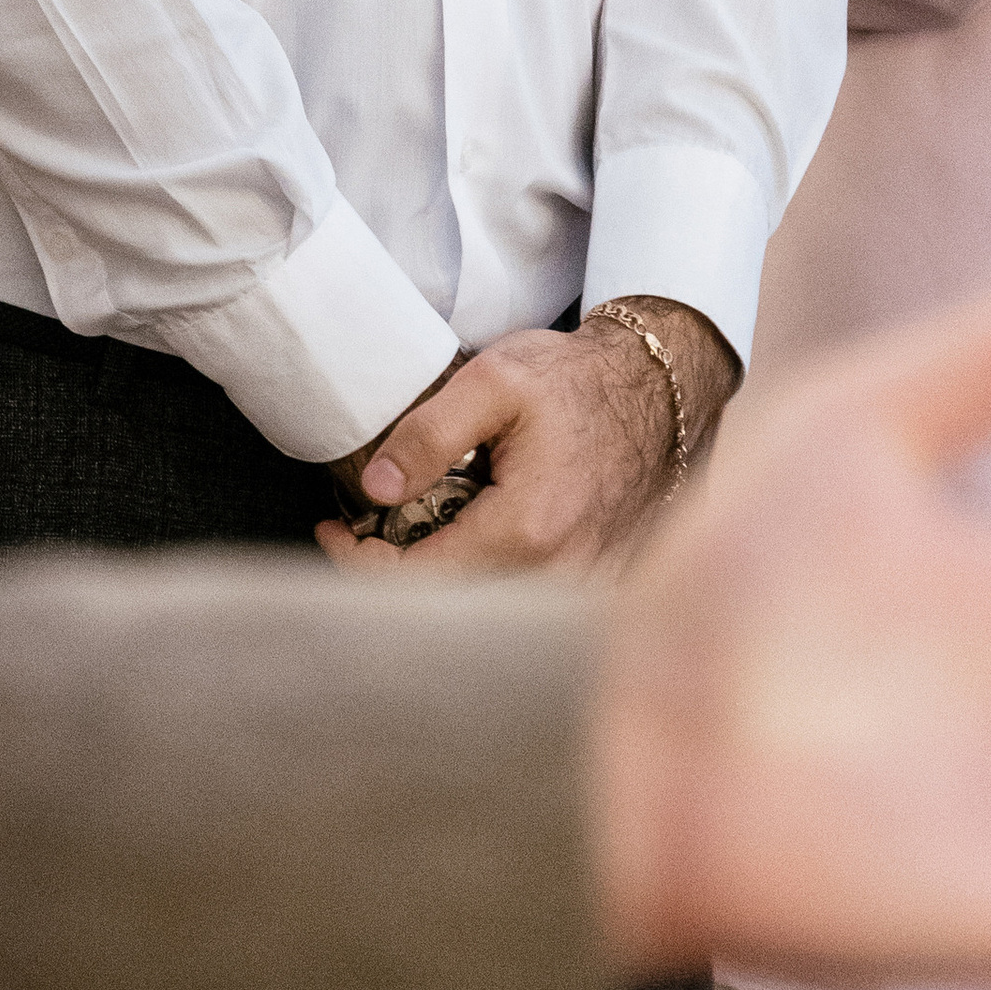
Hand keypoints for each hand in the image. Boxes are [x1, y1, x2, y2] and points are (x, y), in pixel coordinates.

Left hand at [317, 300, 737, 574]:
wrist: (656, 388)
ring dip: (433, 577)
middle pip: (447, 605)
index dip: (360, 561)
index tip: (334, 526)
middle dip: (391, 571)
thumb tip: (376, 488)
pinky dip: (475, 577)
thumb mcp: (493, 381)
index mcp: (526, 533)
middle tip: (359, 528)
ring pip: (481, 608)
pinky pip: (516, 599)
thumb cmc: (575, 381)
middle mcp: (557, 577)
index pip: (417, 583)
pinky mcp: (590, 585)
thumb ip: (429, 434)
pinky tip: (458, 540)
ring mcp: (579, 588)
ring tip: (403, 531)